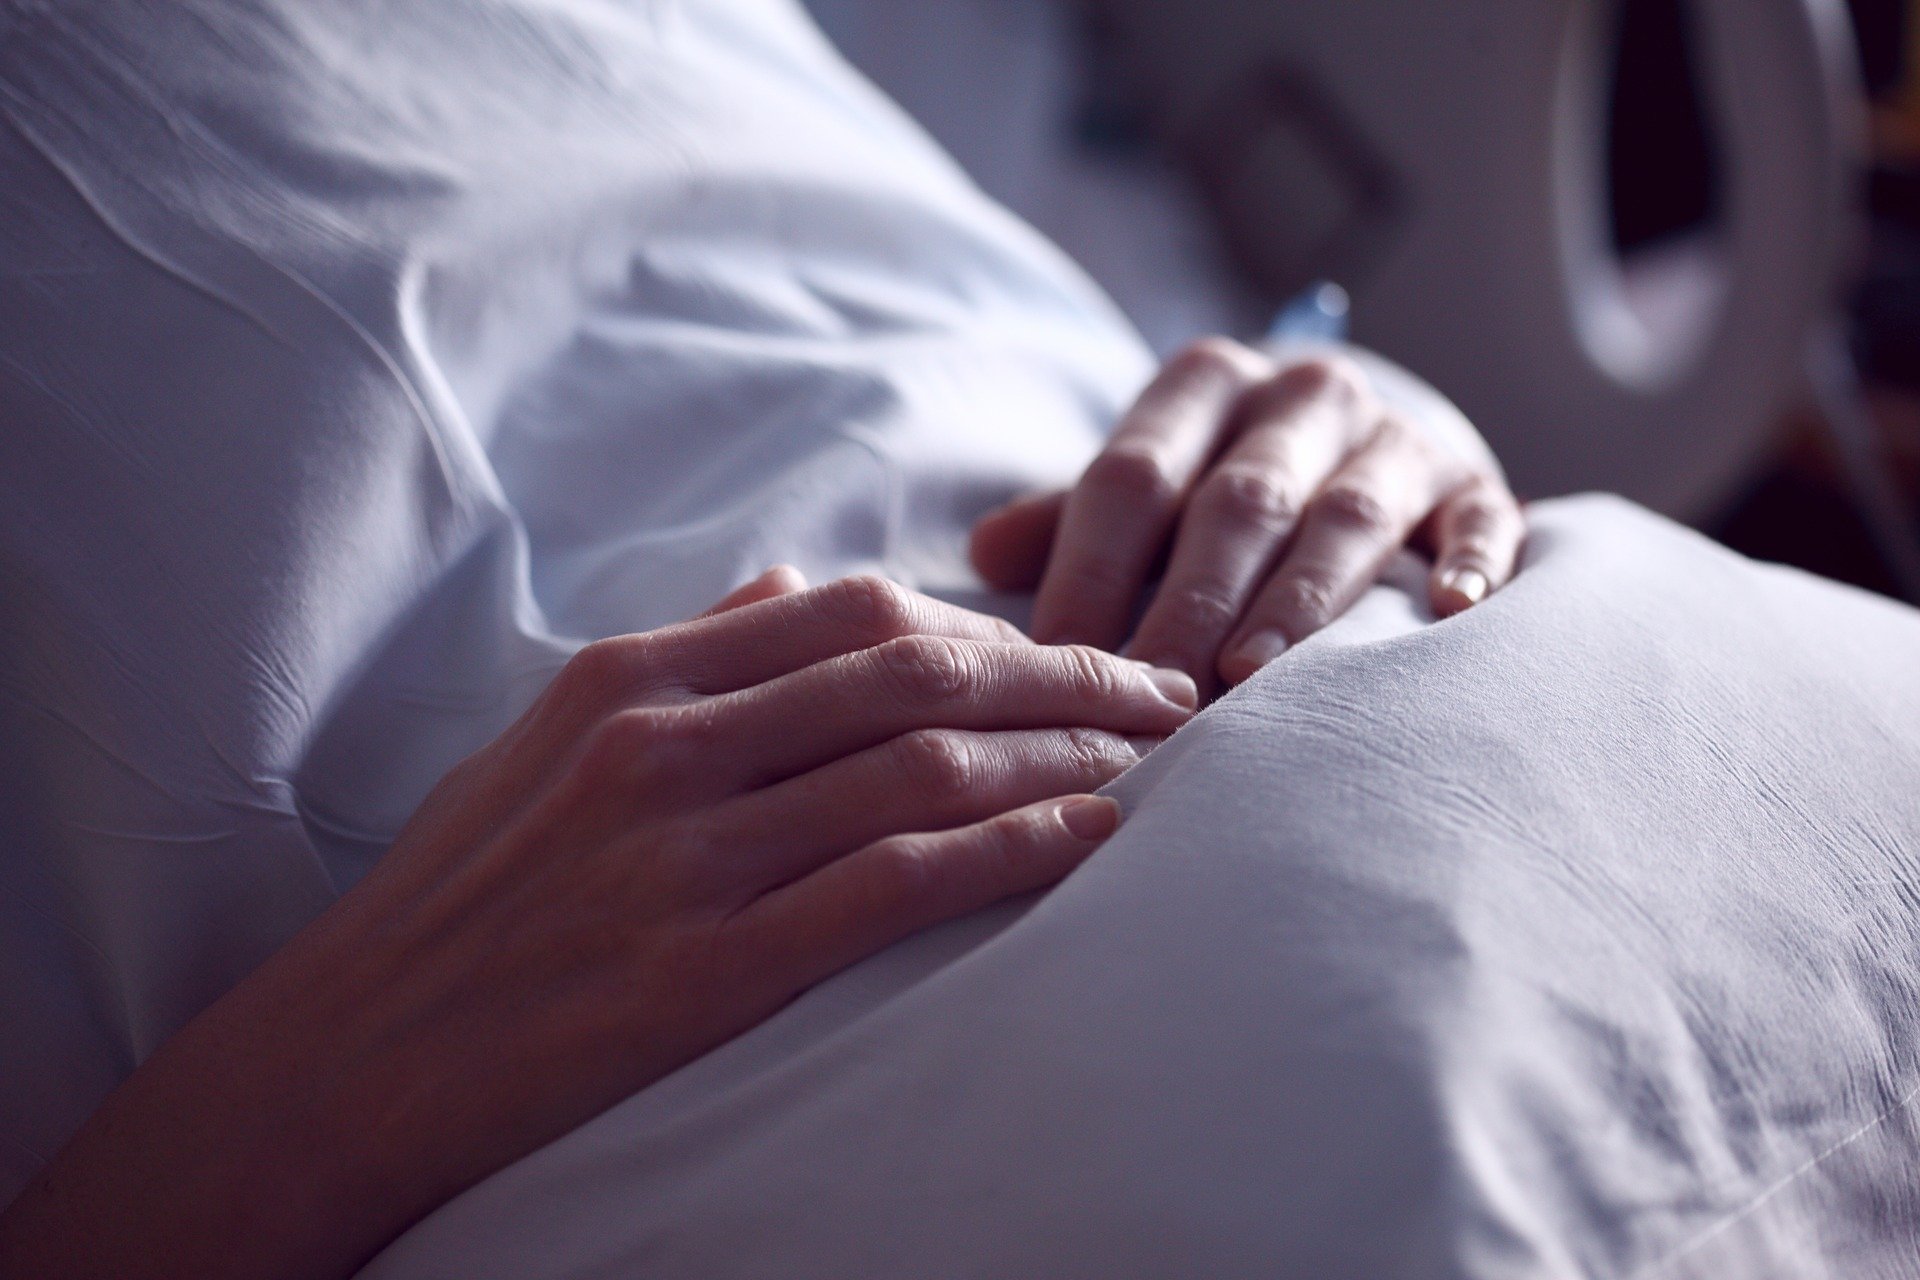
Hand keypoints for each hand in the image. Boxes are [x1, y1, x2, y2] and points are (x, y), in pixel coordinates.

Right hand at [0, 569, 1196, 1279]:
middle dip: (1068, 674)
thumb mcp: (545, 738)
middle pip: (917, 669)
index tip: (1071, 652)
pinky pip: (898, 884)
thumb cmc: (460, 899)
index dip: (991, 624)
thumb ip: (683, 653)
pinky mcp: (702, 969)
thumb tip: (791, 580)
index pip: (855, 609)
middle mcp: (660, 744)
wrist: (349, 1058)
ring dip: (1066, 757)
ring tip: (1156, 765)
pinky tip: (1092, 842)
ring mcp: (683, 855)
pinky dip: (1014, 850)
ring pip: (925, 766)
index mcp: (629, 675)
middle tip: (1166, 694)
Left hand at [970, 337, 1524, 694]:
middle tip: (1150, 700)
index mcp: (1205, 383)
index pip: (1132, 475)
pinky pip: (1478, 520)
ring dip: (1297, 603)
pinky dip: (1468, 563)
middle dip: (1189, 607)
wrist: (1364, 446)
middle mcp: (1302, 395)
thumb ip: (1069, 523)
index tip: (1055, 662)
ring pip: (1345, 518)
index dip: (1090, 571)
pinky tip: (1449, 614)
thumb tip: (983, 555)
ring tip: (1252, 680)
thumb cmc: (1221, 491)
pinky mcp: (1473, 484)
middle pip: (1237, 503)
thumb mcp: (1145, 489)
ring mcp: (1395, 437)